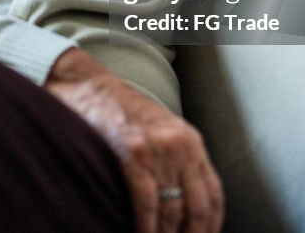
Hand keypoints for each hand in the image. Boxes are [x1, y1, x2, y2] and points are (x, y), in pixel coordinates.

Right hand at [44, 48, 223, 232]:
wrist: (90, 86)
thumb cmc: (121, 113)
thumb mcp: (161, 131)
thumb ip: (177, 160)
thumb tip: (183, 205)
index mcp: (192, 142)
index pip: (214, 196)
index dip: (211, 227)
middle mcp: (181, 146)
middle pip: (197, 208)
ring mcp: (158, 149)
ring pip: (172, 210)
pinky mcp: (133, 153)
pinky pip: (147, 202)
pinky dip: (146, 227)